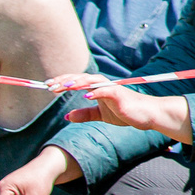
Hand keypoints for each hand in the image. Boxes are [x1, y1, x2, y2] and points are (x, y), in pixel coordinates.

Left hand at [62, 80, 192, 142]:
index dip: (63, 82)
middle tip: (49, 85)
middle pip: (81, 78)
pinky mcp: (120, 95)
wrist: (146, 115)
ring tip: (64, 86)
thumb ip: (85, 114)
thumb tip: (67, 116)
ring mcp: (111, 89)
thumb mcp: (101, 115)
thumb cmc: (125, 112)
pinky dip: (96, 92)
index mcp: (98, 88)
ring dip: (77, 82)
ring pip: (91, 81)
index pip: (77, 82)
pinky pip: (106, 91)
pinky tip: (86, 95)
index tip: (48, 85)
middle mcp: (103, 85)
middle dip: (65, 80)